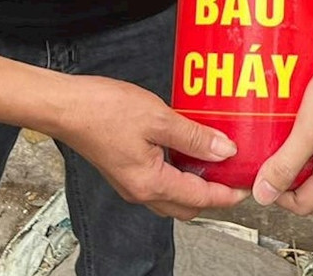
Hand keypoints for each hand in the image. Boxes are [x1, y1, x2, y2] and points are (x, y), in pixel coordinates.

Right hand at [52, 76, 248, 218]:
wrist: (65, 106)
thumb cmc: (102, 110)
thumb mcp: (158, 118)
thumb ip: (194, 137)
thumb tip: (224, 151)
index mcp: (150, 183)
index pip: (200, 198)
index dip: (227, 194)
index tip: (247, 187)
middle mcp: (140, 191)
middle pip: (187, 205)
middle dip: (213, 195)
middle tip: (233, 175)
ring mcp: (130, 183)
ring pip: (173, 196)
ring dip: (195, 185)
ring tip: (214, 160)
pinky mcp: (124, 170)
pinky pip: (159, 181)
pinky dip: (178, 173)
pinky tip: (186, 149)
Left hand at [252, 43, 312, 214]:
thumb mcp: (308, 131)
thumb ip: (285, 164)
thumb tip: (264, 194)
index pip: (303, 205)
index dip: (278, 194)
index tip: (262, 174)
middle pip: (309, 190)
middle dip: (285, 178)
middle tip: (268, 159)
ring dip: (293, 159)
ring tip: (278, 142)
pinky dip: (304, 144)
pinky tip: (293, 128)